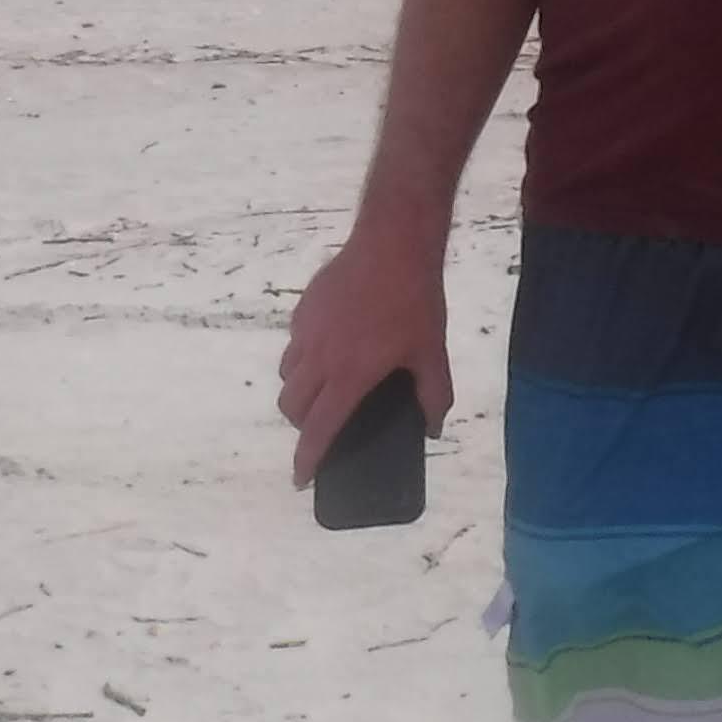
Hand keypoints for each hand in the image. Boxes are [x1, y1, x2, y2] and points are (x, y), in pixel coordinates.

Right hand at [276, 232, 455, 493]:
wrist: (393, 243)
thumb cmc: (415, 301)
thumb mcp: (432, 352)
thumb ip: (434, 395)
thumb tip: (432, 428)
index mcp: (349, 376)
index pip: (319, 429)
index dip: (307, 458)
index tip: (300, 478)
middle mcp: (319, 358)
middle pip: (292, 406)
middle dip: (302, 425)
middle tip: (322, 425)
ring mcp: (307, 331)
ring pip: (287, 374)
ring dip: (300, 391)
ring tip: (325, 388)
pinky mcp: (304, 307)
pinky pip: (294, 343)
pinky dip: (304, 356)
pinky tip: (330, 346)